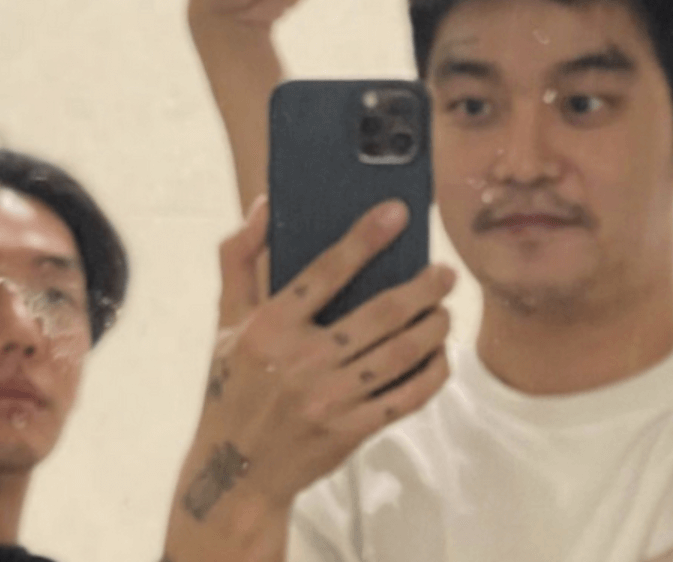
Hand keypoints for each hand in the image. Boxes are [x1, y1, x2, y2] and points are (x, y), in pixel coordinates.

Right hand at [186, 196, 453, 514]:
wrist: (236, 468)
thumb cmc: (233, 384)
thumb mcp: (226, 321)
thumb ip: (239, 259)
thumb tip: (265, 205)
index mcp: (269, 327)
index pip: (325, 272)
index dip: (364, 238)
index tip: (396, 213)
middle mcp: (301, 360)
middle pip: (380, 313)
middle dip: (423, 288)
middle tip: (444, 272)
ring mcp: (330, 398)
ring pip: (401, 352)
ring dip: (434, 326)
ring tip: (445, 310)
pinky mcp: (352, 430)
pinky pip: (407, 397)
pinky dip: (432, 373)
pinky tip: (439, 355)